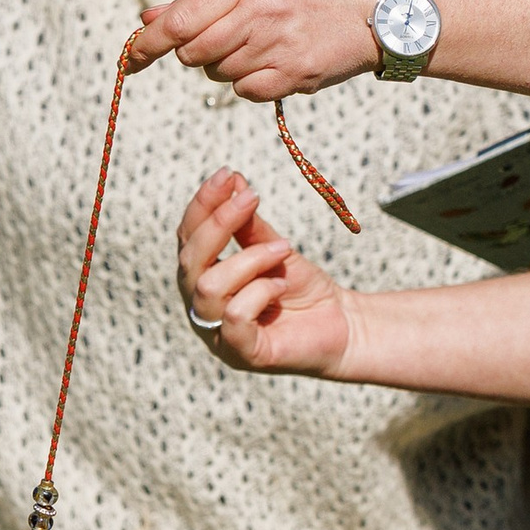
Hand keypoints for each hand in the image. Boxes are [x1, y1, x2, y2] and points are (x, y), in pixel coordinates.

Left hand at [128, 0, 383, 103]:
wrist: (375, 6)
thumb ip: (202, 1)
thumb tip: (148, 20)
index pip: (179, 21)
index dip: (147, 46)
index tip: (128, 60)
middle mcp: (259, 14)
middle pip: (194, 53)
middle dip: (198, 52)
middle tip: (228, 36)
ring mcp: (277, 47)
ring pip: (219, 74)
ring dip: (228, 66)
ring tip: (263, 43)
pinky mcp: (294, 76)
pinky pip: (246, 91)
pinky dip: (251, 83)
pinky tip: (276, 61)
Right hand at [178, 170, 354, 376]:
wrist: (342, 326)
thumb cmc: (302, 288)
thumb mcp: (272, 247)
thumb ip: (247, 223)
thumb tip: (231, 180)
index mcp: (202, 279)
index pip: (187, 238)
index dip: (203, 205)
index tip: (228, 175)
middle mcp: (201, 308)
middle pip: (189, 260)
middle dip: (219, 223)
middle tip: (252, 198)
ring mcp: (217, 335)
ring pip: (210, 286)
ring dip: (249, 259)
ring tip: (283, 250)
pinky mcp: (241, 354)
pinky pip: (234, 317)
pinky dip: (260, 292)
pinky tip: (281, 286)